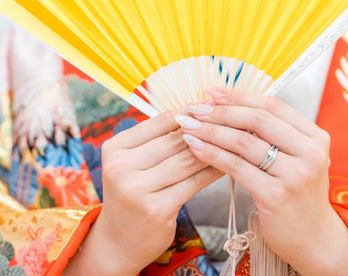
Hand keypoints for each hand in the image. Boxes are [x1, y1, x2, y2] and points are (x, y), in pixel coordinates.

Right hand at [66, 110, 221, 275]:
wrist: (117, 241)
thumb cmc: (132, 194)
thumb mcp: (133, 163)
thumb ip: (156, 140)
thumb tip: (196, 112)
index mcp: (115, 148)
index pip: (159, 122)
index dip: (187, 112)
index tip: (211, 106)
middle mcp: (121, 166)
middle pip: (173, 140)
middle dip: (204, 129)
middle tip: (230, 121)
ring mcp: (136, 189)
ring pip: (185, 160)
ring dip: (212, 148)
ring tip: (232, 140)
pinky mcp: (155, 209)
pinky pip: (192, 183)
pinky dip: (211, 171)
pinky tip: (226, 165)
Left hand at [174, 88, 347, 275]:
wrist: (314, 240)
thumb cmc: (296, 193)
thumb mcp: (294, 157)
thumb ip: (271, 133)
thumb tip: (225, 103)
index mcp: (315, 136)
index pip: (272, 105)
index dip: (239, 96)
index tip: (212, 91)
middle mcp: (310, 153)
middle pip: (257, 119)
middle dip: (221, 111)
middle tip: (195, 107)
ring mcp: (295, 175)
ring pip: (243, 141)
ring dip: (210, 130)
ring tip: (188, 125)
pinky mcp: (276, 195)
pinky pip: (236, 167)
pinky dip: (212, 153)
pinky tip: (194, 147)